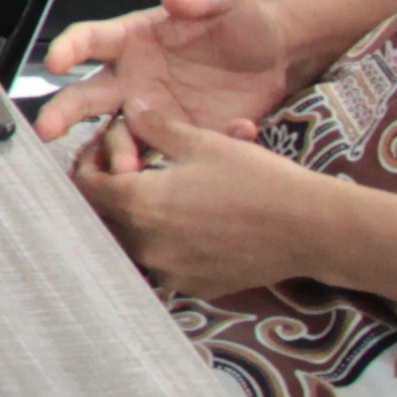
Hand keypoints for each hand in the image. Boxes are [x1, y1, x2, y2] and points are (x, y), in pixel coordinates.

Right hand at [30, 0, 302, 155]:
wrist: (277, 55)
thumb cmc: (242, 18)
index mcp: (133, 39)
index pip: (90, 40)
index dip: (69, 49)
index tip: (56, 64)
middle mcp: (133, 79)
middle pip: (86, 97)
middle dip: (63, 113)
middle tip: (47, 130)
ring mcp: (153, 113)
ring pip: (118, 136)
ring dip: (116, 151)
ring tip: (126, 169)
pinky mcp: (181, 137)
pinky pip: (171, 152)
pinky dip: (186, 155)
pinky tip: (226, 138)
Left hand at [64, 115, 348, 302]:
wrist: (311, 228)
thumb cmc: (258, 181)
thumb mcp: (203, 143)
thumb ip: (156, 128)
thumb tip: (131, 110)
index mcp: (139, 205)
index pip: (86, 186)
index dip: (90, 161)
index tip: (105, 147)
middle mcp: (145, 245)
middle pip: (104, 214)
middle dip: (112, 186)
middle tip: (133, 163)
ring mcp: (168, 271)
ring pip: (132, 239)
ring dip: (138, 213)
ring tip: (163, 187)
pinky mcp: (192, 286)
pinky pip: (162, 261)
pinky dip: (165, 238)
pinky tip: (189, 217)